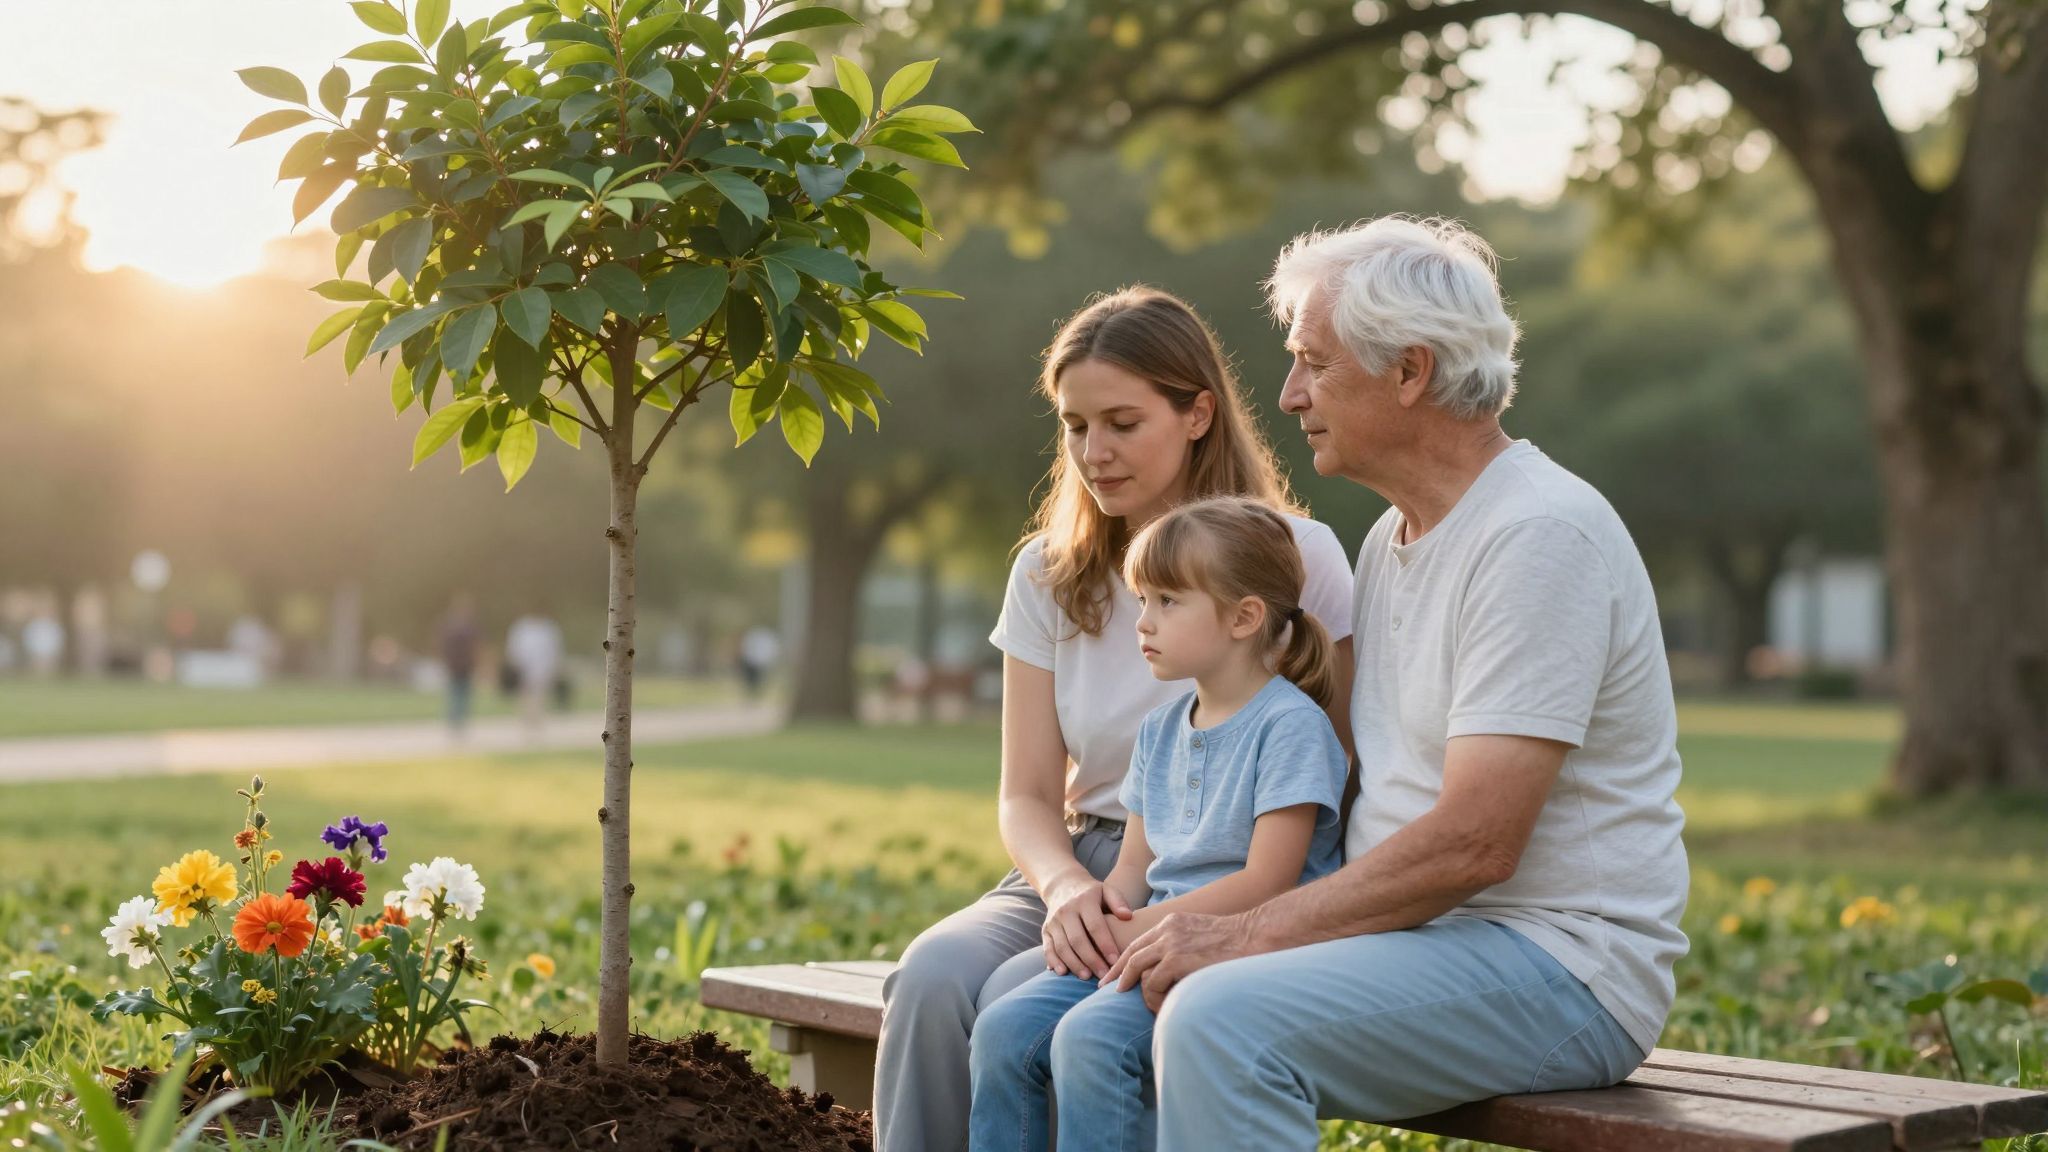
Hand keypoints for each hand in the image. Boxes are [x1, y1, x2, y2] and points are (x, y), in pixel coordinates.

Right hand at [1041, 877, 1134, 979]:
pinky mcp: (1046, 930)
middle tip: (1104, 975)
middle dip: (1091, 960)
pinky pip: (1048, 948)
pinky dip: (1054, 962)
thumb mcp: (1107, 890)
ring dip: (1074, 964)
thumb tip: (1128, 916)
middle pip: (1078, 940)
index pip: (1095, 926)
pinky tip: (1063, 973)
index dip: (1105, 945)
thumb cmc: (1092, 893)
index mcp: (1084, 901)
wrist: (1063, 885)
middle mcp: (1066, 911)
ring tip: (1087, 977)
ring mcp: (1053, 921)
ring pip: (1062, 947)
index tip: (1116, 961)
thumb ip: (1118, 901)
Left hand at [1100, 911, 1257, 1011]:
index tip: (1115, 975)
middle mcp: (1166, 930)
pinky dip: (1155, 999)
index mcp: (1172, 923)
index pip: (1139, 943)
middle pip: (1131, 955)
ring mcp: (1170, 944)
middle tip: (1108, 990)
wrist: (1256, 936)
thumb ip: (1184, 946)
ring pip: (1140, 972)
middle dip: (1118, 974)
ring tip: (1151, 1008)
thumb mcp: (1202, 936)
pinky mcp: (1177, 960)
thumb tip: (1173, 967)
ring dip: (1143, 993)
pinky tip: (1163, 1009)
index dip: (1124, 961)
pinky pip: (1153, 984)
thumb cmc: (1237, 941)